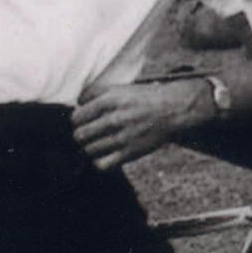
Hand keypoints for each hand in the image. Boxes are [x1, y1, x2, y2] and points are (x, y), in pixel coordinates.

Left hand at [72, 78, 211, 170]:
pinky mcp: (131, 152)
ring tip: (98, 143)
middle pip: (80, 135)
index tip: (84, 121)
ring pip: (89, 150)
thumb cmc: (144, 98)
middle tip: (89, 133)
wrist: (174, 109)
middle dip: (81, 135)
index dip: (77, 120)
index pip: (77, 117)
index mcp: (110, 100)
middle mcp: (115, 118)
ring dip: (90, 147)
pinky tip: (105, 154)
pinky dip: (99, 161)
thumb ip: (96, 93)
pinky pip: (102, 164)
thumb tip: (77, 104)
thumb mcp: (120, 88)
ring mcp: (123, 137)